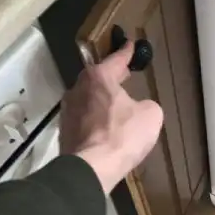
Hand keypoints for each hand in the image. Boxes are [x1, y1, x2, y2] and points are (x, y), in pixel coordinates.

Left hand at [60, 41, 163, 193]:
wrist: (90, 169)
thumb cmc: (122, 136)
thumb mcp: (151, 115)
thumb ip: (146, 104)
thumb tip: (138, 108)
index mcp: (98, 78)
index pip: (115, 60)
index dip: (126, 52)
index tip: (129, 45)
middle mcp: (78, 89)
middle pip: (97, 78)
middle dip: (111, 76)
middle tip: (124, 75)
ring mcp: (67, 111)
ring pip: (88, 98)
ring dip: (101, 100)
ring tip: (116, 105)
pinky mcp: (64, 132)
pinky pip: (84, 119)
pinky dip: (95, 119)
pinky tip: (106, 127)